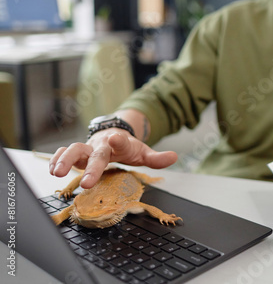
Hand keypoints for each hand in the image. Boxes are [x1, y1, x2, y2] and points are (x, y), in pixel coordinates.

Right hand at [48, 129, 177, 188]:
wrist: (113, 135)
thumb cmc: (128, 147)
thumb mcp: (144, 152)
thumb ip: (157, 158)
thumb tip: (174, 157)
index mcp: (120, 143)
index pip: (120, 140)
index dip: (118, 140)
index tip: (115, 139)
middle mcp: (102, 145)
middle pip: (96, 153)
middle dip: (91, 167)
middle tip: (87, 183)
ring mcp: (88, 148)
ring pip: (74, 149)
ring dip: (65, 160)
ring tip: (57, 173)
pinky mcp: (77, 153)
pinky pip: (63, 154)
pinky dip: (57, 160)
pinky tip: (52, 170)